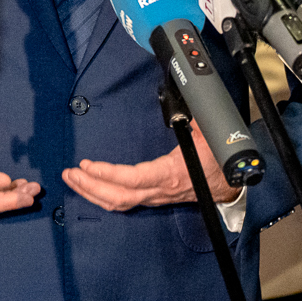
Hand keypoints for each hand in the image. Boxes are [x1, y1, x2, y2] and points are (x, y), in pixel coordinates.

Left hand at [62, 124, 232, 211]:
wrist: (230, 185)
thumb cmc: (219, 160)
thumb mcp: (208, 134)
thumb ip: (192, 115)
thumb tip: (182, 97)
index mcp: (171, 174)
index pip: (134, 179)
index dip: (108, 175)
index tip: (88, 165)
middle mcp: (159, 190)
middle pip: (118, 196)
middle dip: (90, 186)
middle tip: (70, 172)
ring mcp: (154, 197)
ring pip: (118, 203)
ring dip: (91, 192)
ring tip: (73, 178)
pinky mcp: (152, 198)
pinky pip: (123, 202)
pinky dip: (102, 196)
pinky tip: (90, 187)